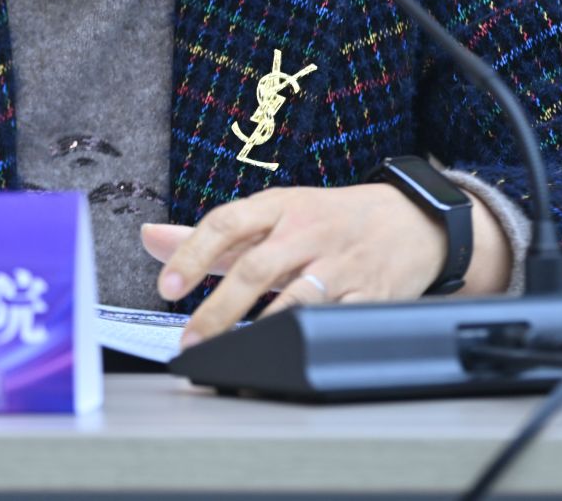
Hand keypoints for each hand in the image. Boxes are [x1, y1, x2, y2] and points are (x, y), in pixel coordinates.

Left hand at [145, 182, 507, 345]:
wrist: (412, 221)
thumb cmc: (330, 220)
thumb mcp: (275, 214)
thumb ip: (212, 234)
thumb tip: (149, 237)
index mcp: (281, 207)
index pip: (226, 223)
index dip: (192, 254)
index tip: (165, 286)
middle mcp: (308, 232)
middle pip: (255, 268)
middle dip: (217, 309)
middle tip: (189, 340)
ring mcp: (340, 265)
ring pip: (293, 300)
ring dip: (256, 330)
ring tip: (227, 353)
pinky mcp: (370, 296)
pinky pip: (332, 322)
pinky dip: (304, 339)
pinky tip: (281, 354)